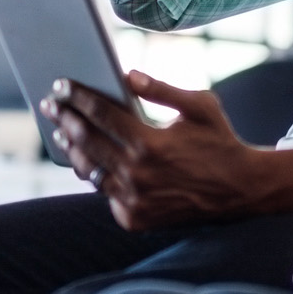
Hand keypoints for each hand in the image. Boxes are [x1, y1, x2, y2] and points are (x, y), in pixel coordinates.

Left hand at [40, 71, 266, 229]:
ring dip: (73, 149)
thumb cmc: (220, 141)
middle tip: (50, 104)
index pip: (100, 114)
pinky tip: (88, 159)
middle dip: (64, 119)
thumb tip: (127, 74)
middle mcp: (137, 175)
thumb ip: (161, 89)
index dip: (77, 97)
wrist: (242, 191)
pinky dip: (97, 175)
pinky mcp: (134, 219)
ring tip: (63, 132)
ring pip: (89, 171)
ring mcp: (134, 201)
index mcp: (150, 143)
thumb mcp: (199, 106)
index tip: (61, 84)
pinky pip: (105, 193)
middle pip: (86, 141)